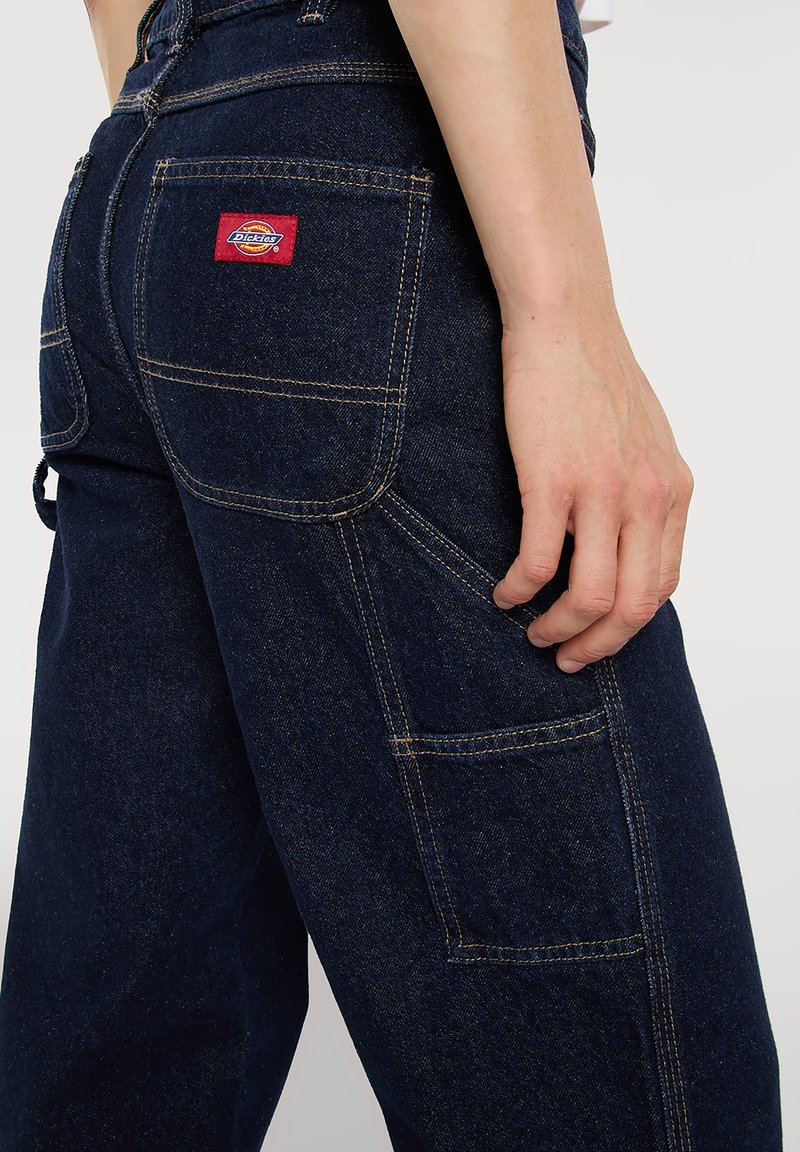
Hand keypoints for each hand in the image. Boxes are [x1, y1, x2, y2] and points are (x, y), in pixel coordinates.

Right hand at [492, 303, 693, 671]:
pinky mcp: (552, 481)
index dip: (628, 629)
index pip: (663, 586)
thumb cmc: (596, 378)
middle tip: (565, 657)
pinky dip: (519, 591)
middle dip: (598, 647)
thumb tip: (625, 546)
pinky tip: (503, 593)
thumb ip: (644, 495)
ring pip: (591, 597)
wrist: (566, 322)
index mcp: (673, 492)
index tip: (598, 640)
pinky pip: (539, 563)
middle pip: (634, 608)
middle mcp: (648, 498)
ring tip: (533, 632)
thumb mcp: (645, 443)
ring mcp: (602, 491)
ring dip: (558, 628)